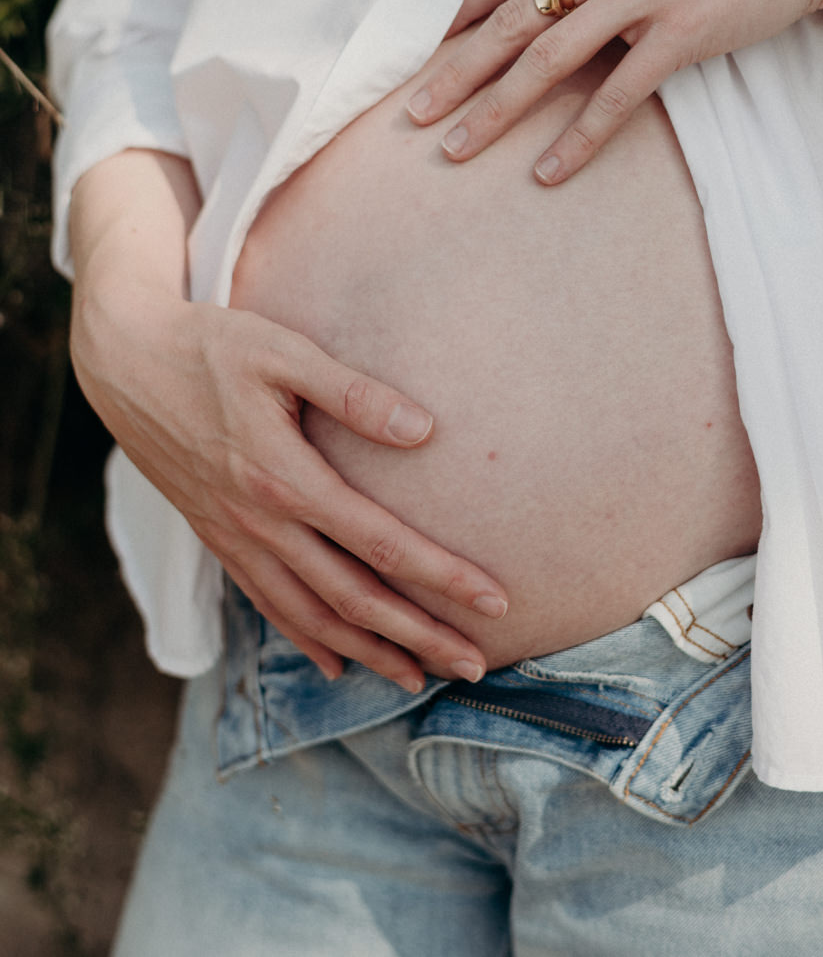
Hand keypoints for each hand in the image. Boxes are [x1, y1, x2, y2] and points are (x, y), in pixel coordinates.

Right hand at [72, 281, 508, 692]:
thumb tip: (425, 431)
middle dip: (418, 636)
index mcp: (285, 478)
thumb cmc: (212, 345)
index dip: (443, 576)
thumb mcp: (284, 352)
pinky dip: (305, 640)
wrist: (124, 359)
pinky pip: (266, 604)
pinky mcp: (216, 536)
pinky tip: (336, 663)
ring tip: (419, 678)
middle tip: (476, 665)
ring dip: (368, 652)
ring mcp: (234, 536)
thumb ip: (355, 394)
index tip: (496, 599)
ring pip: (310, 616)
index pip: (382, 544)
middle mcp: (260, 522)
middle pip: (353, 599)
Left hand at [406, 0, 822, 180]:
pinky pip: (616, 95)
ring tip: (456, 149)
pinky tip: (549, 172)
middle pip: (511, 20)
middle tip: (411, 114)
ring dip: (495, 110)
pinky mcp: (681, 31)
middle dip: (454, 71)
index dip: (455, 13)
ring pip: (548, 59)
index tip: (417, 49)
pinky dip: (578, 138)